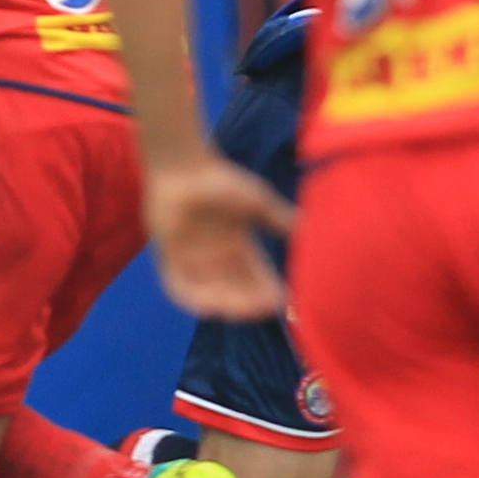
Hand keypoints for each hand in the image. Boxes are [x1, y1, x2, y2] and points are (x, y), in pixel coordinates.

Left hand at [142, 157, 293, 322]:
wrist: (182, 168)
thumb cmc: (220, 180)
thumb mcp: (257, 201)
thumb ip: (280, 219)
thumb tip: (309, 231)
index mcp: (237, 246)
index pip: (256, 276)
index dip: (269, 290)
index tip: (285, 301)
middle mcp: (215, 257)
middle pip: (236, 288)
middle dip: (251, 302)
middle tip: (266, 308)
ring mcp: (192, 258)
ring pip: (211, 291)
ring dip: (228, 303)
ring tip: (245, 309)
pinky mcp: (169, 256)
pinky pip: (180, 285)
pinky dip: (194, 297)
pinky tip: (211, 307)